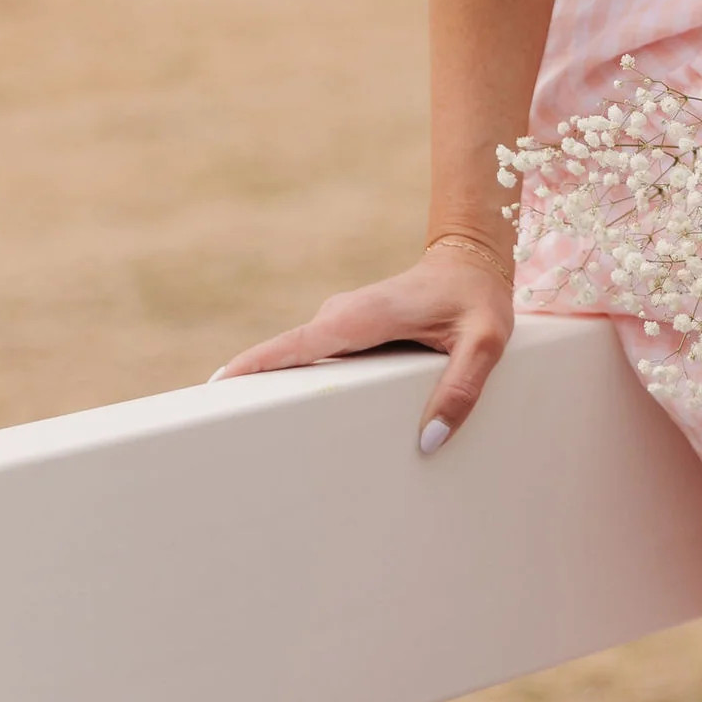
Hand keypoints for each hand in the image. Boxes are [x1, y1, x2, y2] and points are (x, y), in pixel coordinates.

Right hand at [210, 238, 515, 450]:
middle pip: (284, 357)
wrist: (471, 261)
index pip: (296, 345)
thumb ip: (461, 389)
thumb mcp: (485, 343)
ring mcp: (340, 322)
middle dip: (253, 389)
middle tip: (226, 436)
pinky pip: (314, 359)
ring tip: (252, 437)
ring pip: (297, 360)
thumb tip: (427, 440)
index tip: (216, 388)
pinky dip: (298, 384)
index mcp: (362, 317)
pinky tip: (294, 418)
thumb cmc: (478, 299)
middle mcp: (340, 316)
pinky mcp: (346, 331)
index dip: (255, 366)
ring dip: (275, 390)